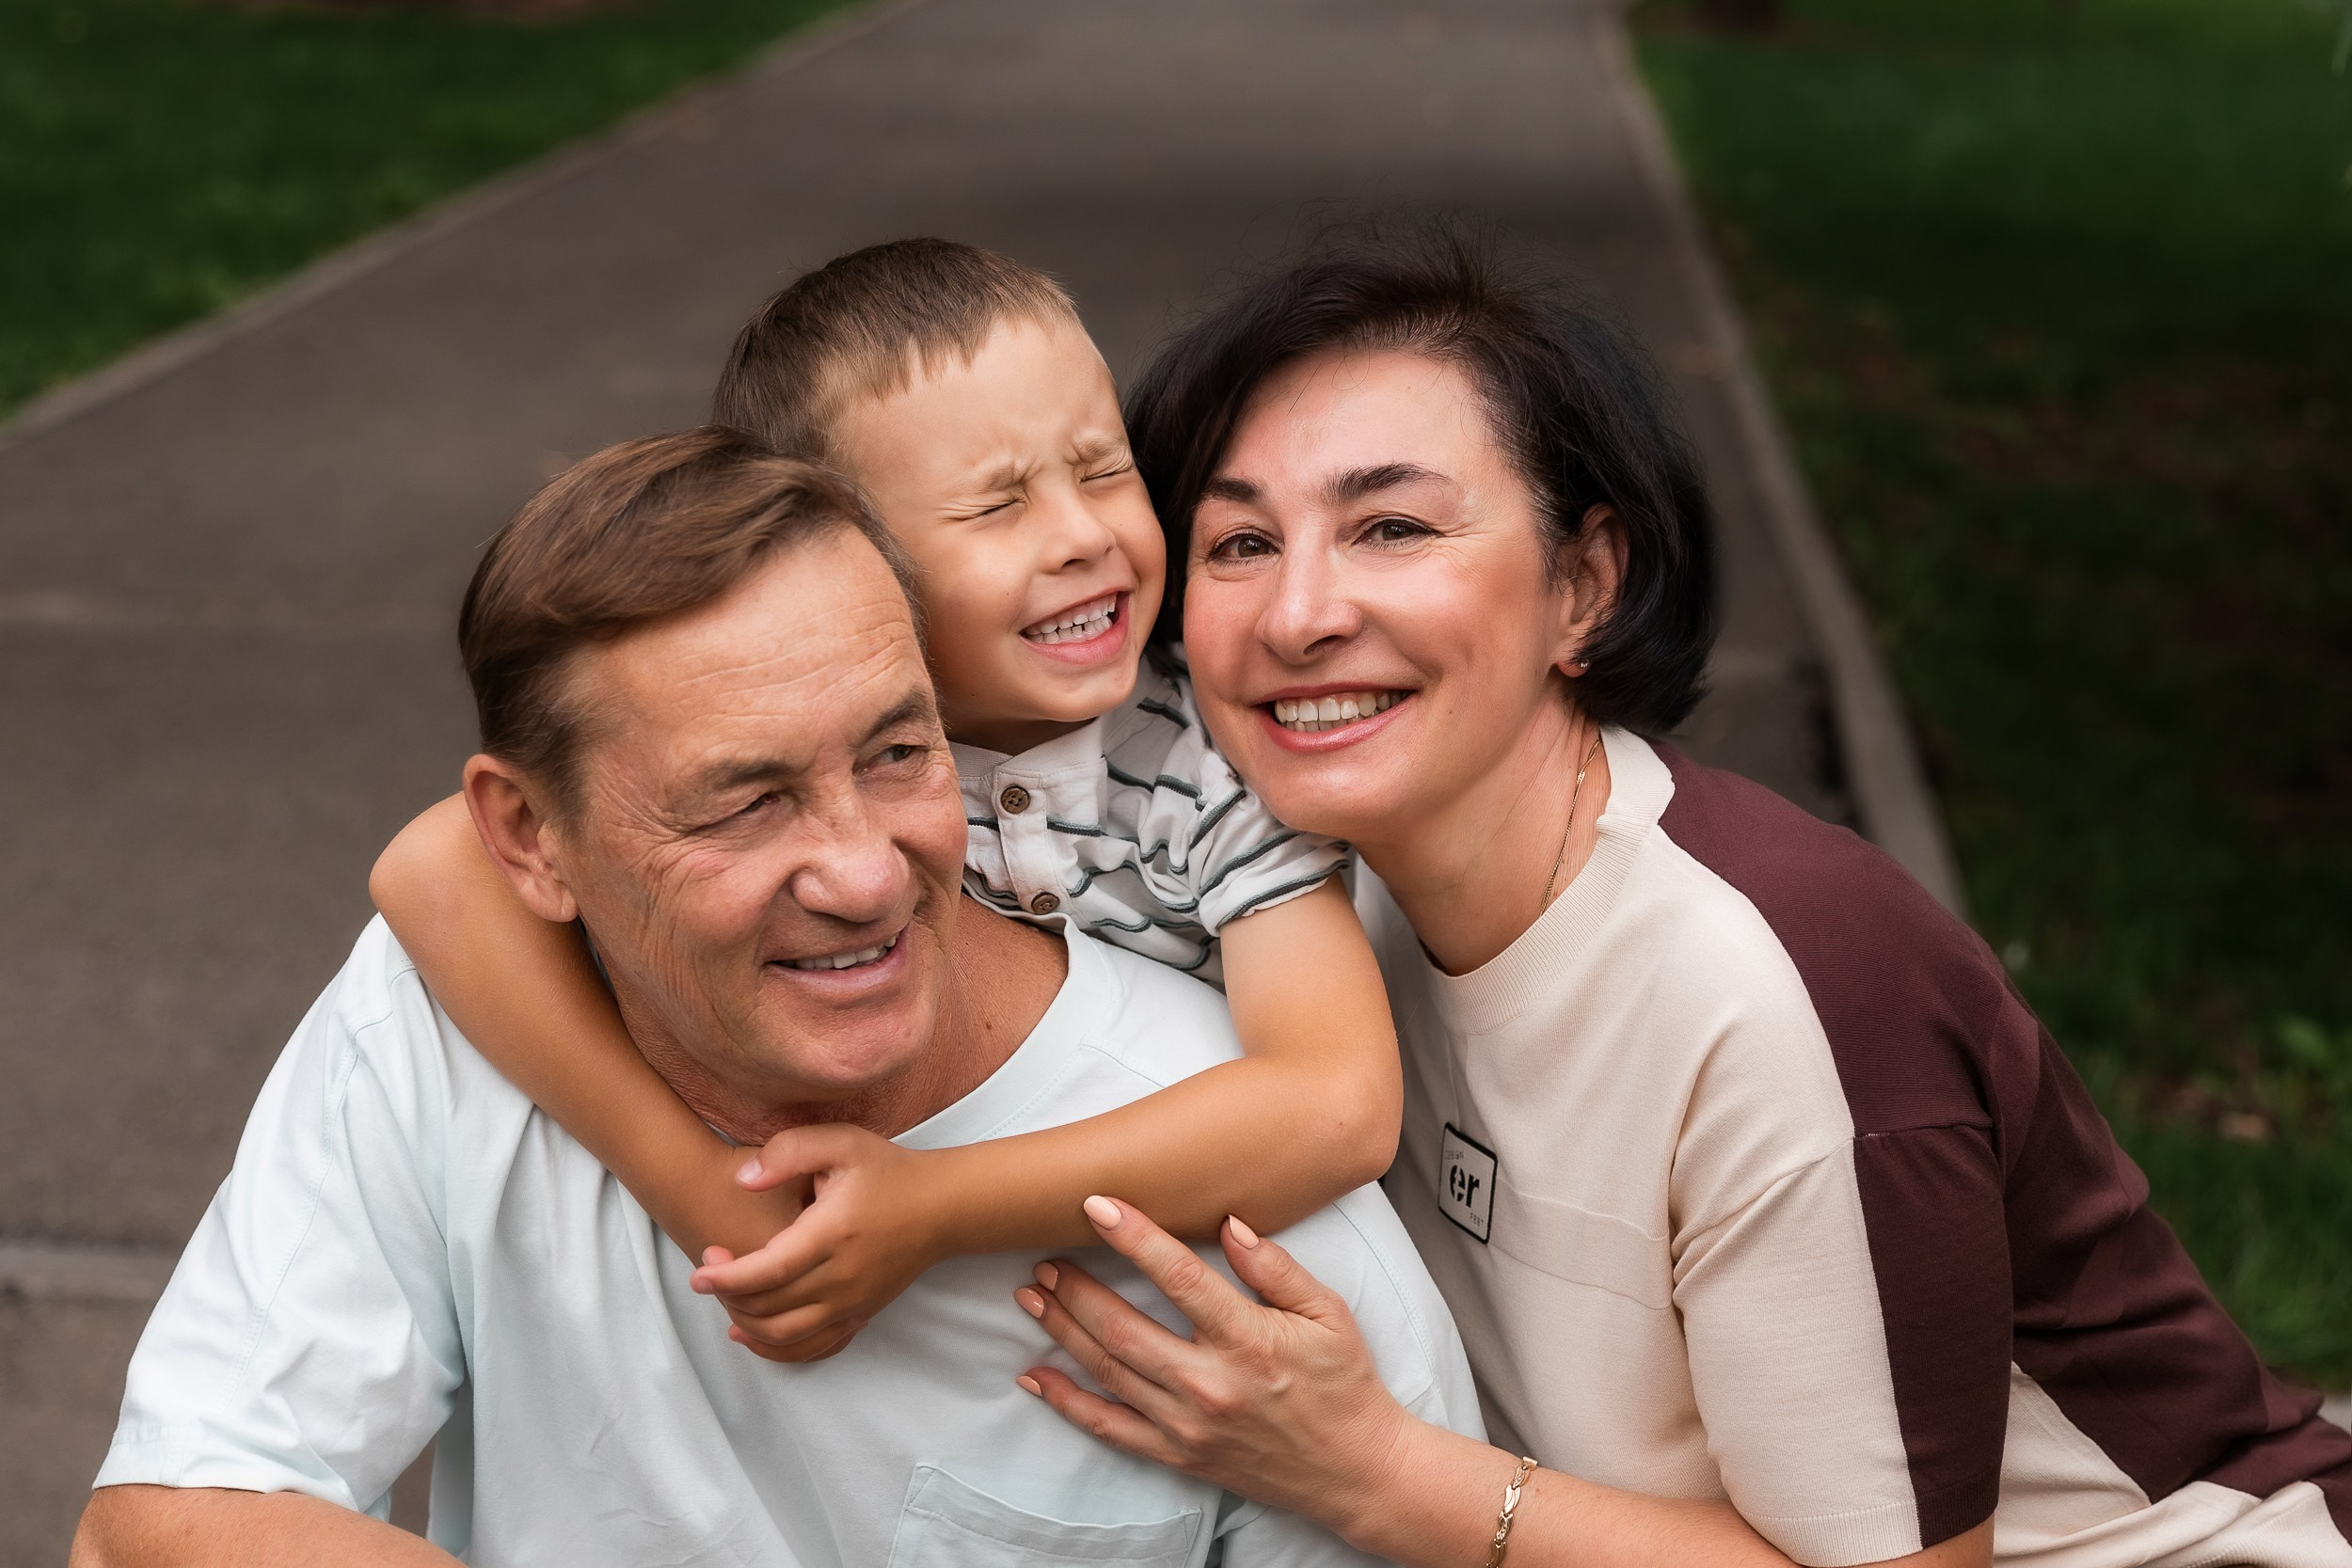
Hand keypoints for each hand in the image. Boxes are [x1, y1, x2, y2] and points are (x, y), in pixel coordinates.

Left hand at [688, 1124, 946, 1363]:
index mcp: (833, 1234)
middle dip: (729, 1295)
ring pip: (786, 1334)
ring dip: (746, 1324)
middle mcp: (843, 1277)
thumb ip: (788, 1152)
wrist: (943, 1207)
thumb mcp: (840, 1142)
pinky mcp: (861, 1315)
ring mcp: (854, 1302)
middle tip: (709, 1269)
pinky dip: (775, 1348)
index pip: (769, 1269)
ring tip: (725, 1300)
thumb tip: (743, 1180)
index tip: (699, 1270)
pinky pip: (811, 1347)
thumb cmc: (888, 1171)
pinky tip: (751, 1335)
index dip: (727, 1277)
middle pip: (771, 1307)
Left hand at [1013, 1196, 1414, 1531]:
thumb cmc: (1345, 1383)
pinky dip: (1068, 1402)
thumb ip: (1276, 1267)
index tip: (1096, 1205)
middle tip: (1044, 1256)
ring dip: (1063, 1331)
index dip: (1133, 1238)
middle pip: (1124, 1328)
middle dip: (1076, 1289)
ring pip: (1109, 1372)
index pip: (1179, 1277)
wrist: (1355, 1470)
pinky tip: (1035, 1376)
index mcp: (1249, 1340)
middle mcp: (1211, 1384)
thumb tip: (1229, 1224)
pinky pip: (1111, 1428)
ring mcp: (1189, 1425)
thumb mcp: (1328, 1313)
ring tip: (1032, 1296)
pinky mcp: (1179, 1456)